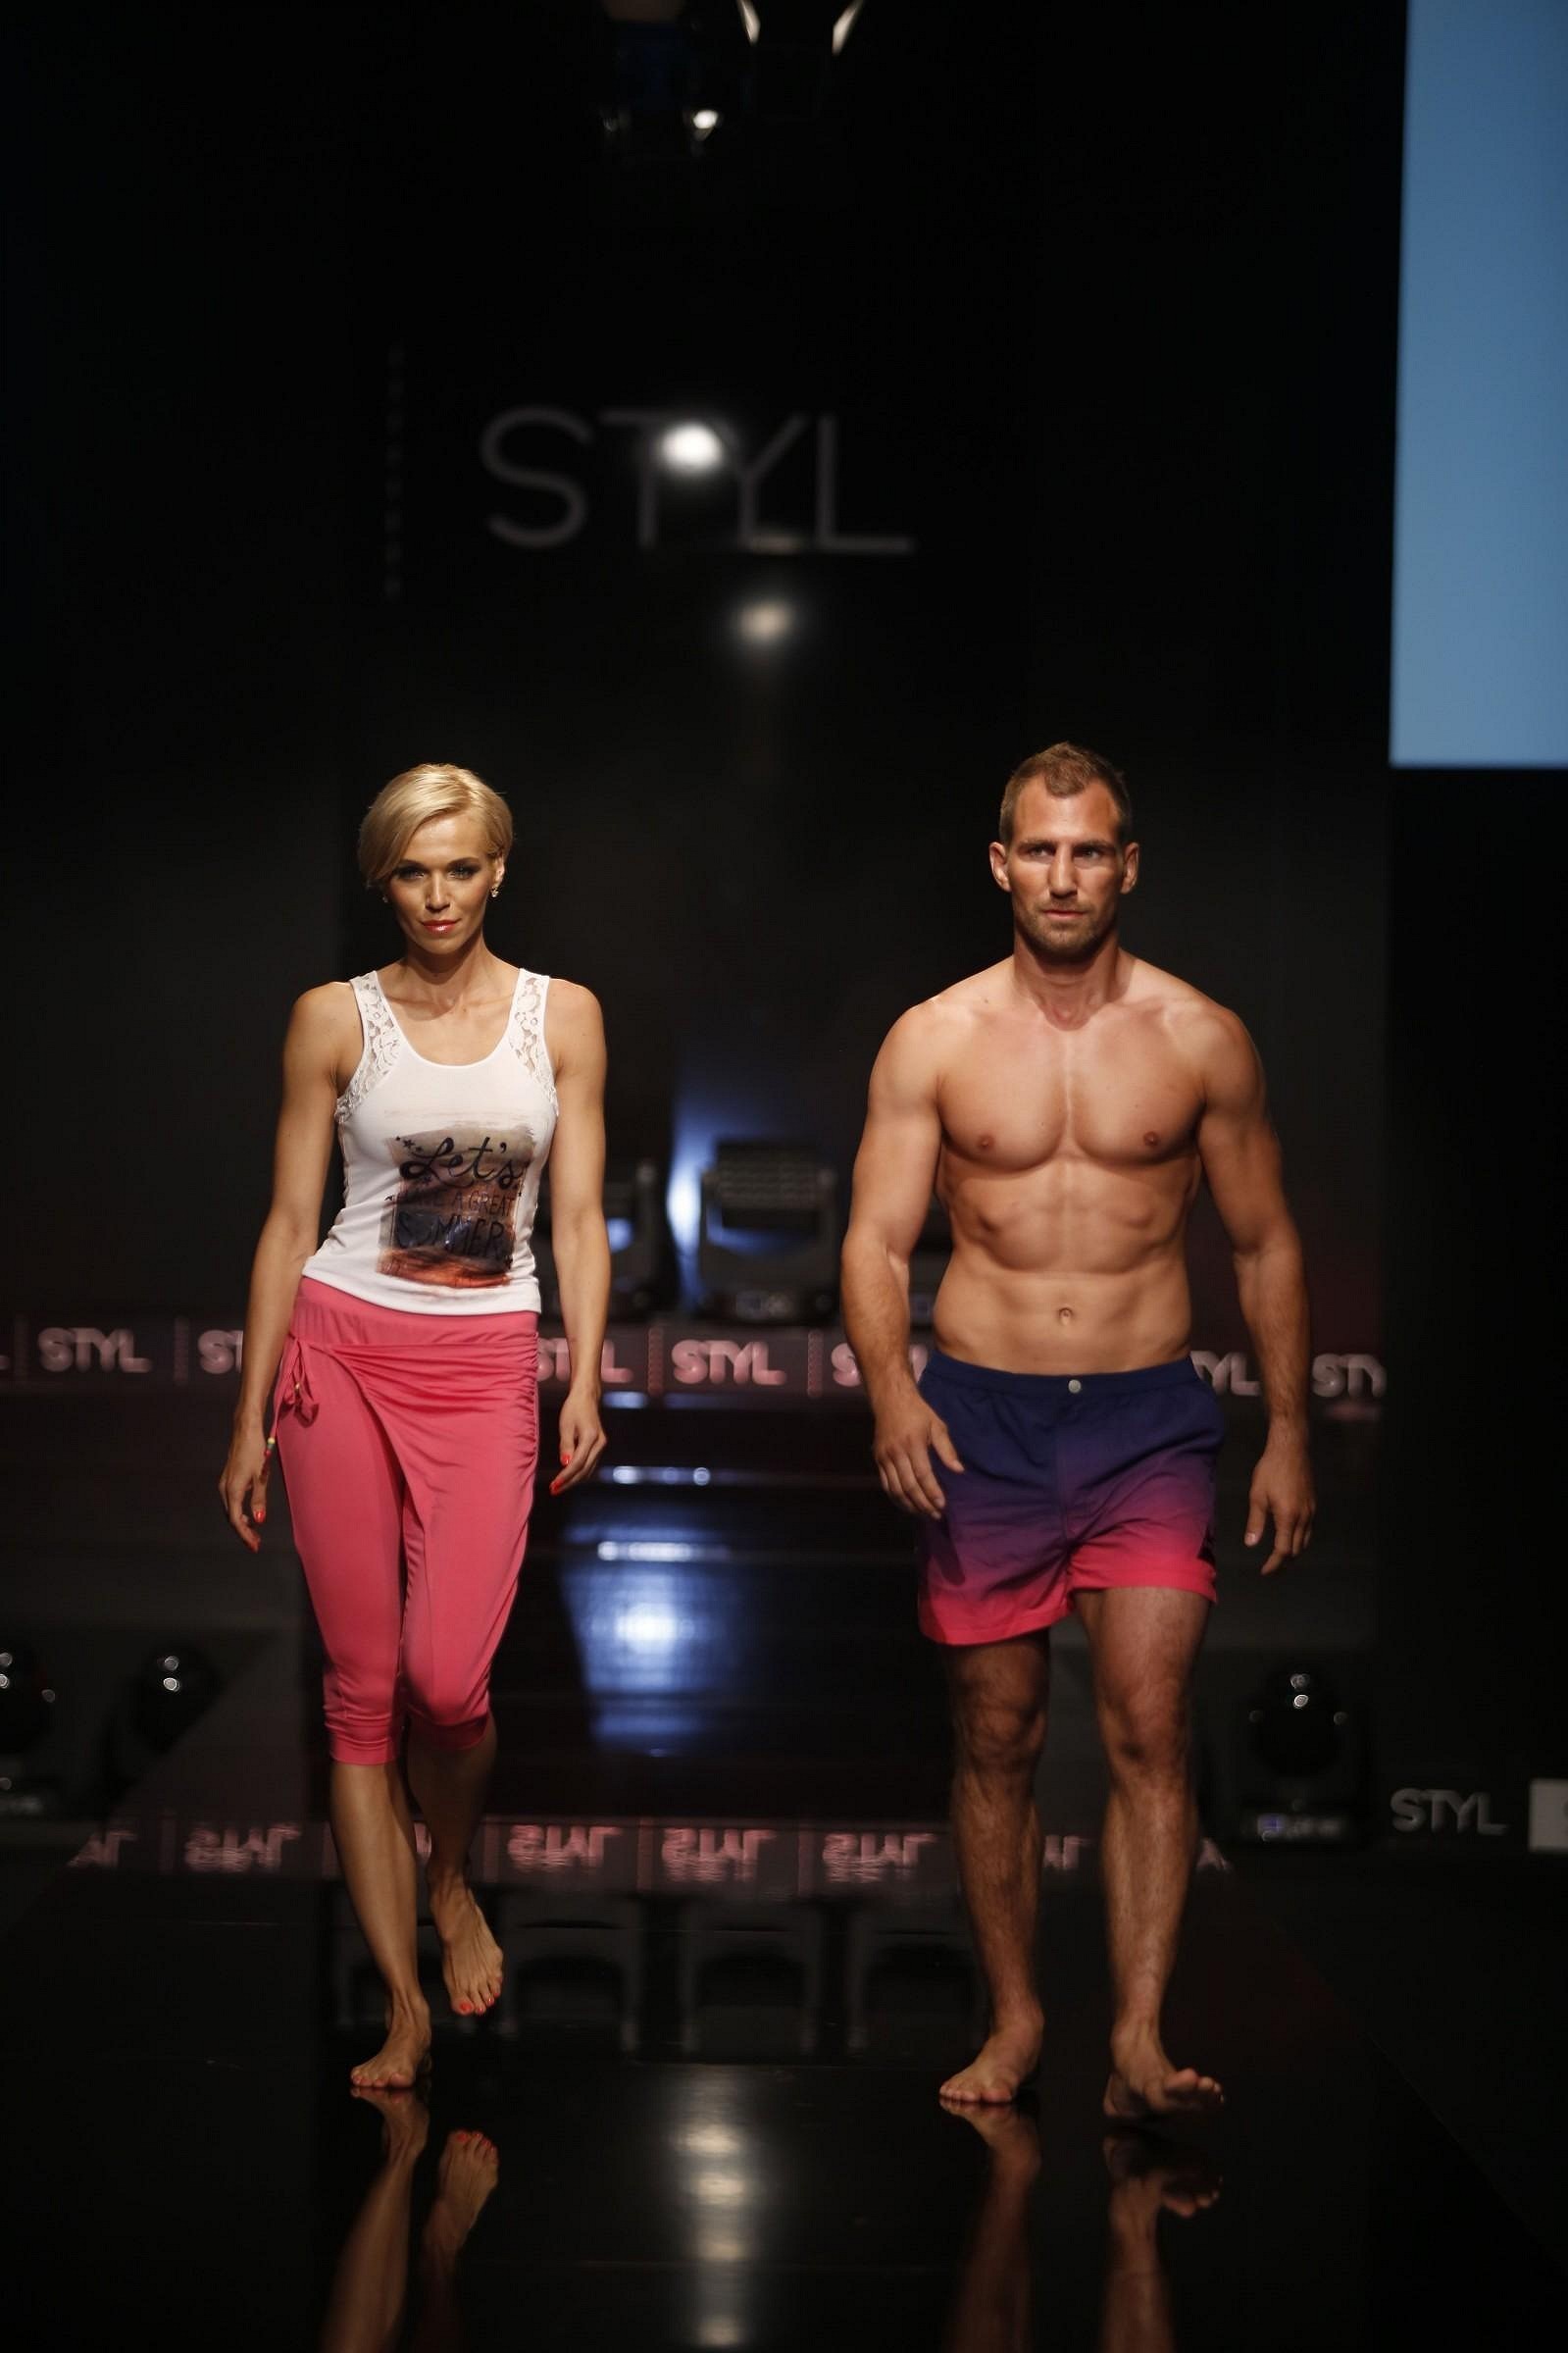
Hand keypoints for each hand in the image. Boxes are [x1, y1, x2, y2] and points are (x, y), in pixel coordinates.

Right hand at [218, 1425, 272, 1552]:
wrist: (245, 1432)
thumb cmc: (255, 1451)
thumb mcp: (261, 1477)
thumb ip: (259, 1500)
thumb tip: (259, 1521)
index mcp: (232, 1491)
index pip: (237, 1521)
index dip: (245, 1535)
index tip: (255, 1546)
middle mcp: (224, 1489)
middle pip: (232, 1518)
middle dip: (243, 1532)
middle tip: (256, 1543)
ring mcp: (224, 1484)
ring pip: (231, 1511)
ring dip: (242, 1523)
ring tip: (254, 1533)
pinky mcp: (228, 1480)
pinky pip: (232, 1502)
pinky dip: (240, 1513)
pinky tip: (249, 1515)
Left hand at [551, 1388, 605, 1495]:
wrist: (586, 1397)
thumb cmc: (574, 1408)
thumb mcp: (566, 1425)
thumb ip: (566, 1445)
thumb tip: (565, 1464)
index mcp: (591, 1437)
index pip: (578, 1463)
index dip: (566, 1476)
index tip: (554, 1485)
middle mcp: (599, 1443)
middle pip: (585, 1470)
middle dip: (569, 1482)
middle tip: (554, 1490)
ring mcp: (601, 1445)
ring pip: (588, 1469)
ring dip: (574, 1480)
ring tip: (559, 1486)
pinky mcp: (599, 1446)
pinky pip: (590, 1464)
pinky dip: (579, 1473)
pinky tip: (569, 1477)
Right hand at [872, 1393, 964, 1517]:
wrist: (890, 1400)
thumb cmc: (917, 1412)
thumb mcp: (937, 1425)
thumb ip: (947, 1449)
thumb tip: (958, 1470)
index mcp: (913, 1443)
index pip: (923, 1474)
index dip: (932, 1492)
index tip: (942, 1505)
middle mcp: (896, 1452)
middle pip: (909, 1485)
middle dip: (923, 1503)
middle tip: (935, 1515)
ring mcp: (884, 1457)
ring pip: (895, 1489)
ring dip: (910, 1505)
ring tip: (923, 1514)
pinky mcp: (878, 1460)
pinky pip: (886, 1485)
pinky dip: (895, 1498)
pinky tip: (906, 1505)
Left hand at [1244, 1431, 1313, 1573]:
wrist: (1291, 1449)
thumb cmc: (1270, 1470)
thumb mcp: (1257, 1496)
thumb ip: (1255, 1522)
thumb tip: (1251, 1544)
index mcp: (1288, 1517)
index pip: (1283, 1550)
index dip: (1274, 1564)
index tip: (1265, 1572)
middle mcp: (1303, 1517)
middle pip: (1297, 1549)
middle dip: (1284, 1562)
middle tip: (1271, 1568)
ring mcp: (1311, 1511)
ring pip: (1305, 1541)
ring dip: (1294, 1552)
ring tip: (1280, 1557)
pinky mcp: (1313, 1504)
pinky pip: (1309, 1529)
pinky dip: (1300, 1539)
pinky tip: (1290, 1537)